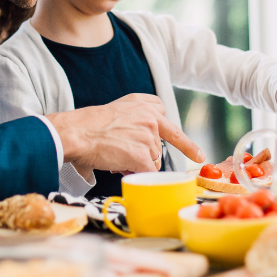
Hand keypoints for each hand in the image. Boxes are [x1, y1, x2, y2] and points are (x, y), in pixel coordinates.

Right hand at [48, 94, 204, 177]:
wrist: (78, 132)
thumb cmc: (91, 124)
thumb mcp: (119, 109)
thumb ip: (138, 118)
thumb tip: (151, 143)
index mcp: (145, 104)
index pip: (167, 121)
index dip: (178, 140)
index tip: (198, 156)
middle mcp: (151, 117)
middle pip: (159, 145)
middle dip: (146, 153)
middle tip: (126, 153)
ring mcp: (149, 136)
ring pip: (153, 159)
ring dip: (137, 163)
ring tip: (116, 155)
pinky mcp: (143, 155)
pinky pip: (148, 172)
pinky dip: (136, 173)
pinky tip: (119, 165)